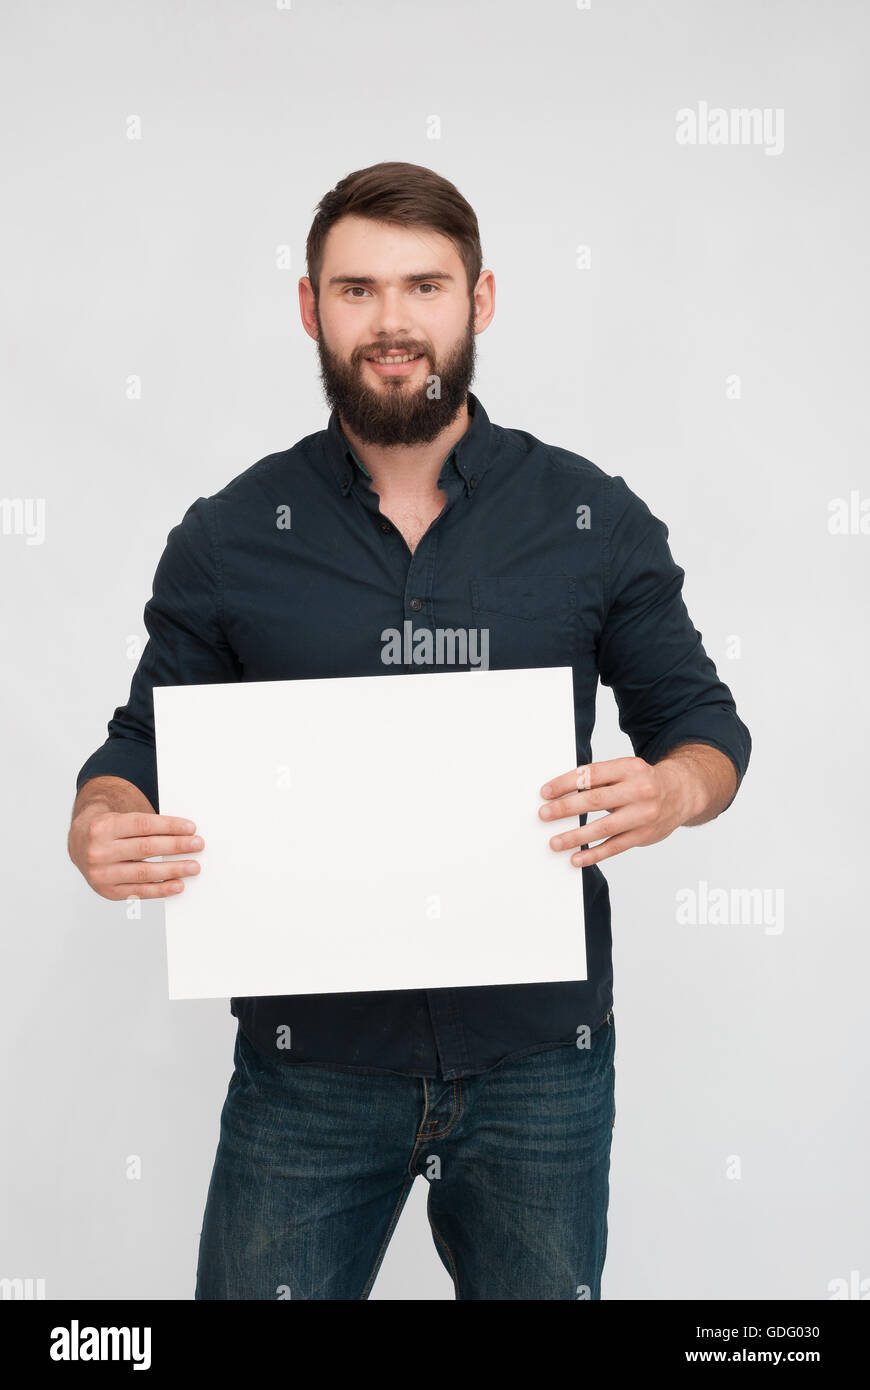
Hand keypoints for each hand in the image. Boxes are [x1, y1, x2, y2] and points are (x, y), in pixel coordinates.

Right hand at [69, 809, 203, 900]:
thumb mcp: (120, 819)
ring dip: (173, 870)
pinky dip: (161, 889)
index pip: (143, 825)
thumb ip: (145, 827)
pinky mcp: (107, 891)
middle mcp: (99, 851)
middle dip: (176, 846)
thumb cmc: (110, 830)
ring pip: (144, 872)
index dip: (169, 826)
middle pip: (145, 848)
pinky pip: (139, 892)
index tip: (191, 828)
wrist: (80, 845)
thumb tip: (184, 834)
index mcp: (103, 827)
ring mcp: (102, 873)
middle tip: (198, 845)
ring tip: (193, 867)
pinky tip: (178, 885)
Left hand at [538, 756, 692, 867]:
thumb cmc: (643, 781)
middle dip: (565, 808)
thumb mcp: (626, 770)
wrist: (681, 793)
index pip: (591, 774)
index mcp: (629, 768)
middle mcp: (638, 790)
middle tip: (544, 815)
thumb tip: (561, 791)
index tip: (545, 792)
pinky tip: (576, 858)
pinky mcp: (643, 835)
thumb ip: (600, 779)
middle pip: (595, 800)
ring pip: (604, 827)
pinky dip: (594, 854)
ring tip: (555, 842)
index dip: (565, 783)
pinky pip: (614, 847)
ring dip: (575, 836)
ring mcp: (643, 814)